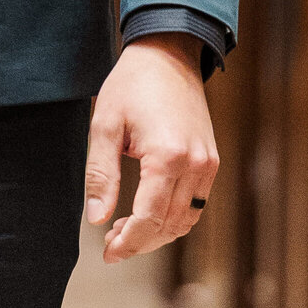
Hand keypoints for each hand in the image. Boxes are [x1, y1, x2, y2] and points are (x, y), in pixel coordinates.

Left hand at [85, 36, 218, 260]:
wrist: (167, 54)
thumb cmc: (131, 84)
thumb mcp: (105, 124)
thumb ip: (101, 174)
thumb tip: (96, 219)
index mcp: (167, 157)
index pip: (149, 219)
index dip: (128, 242)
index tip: (107, 253)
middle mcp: (195, 165)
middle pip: (169, 226)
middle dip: (139, 241)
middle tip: (111, 245)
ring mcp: (208, 165)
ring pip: (186, 221)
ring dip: (157, 233)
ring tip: (125, 231)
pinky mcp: (211, 161)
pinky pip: (196, 204)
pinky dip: (174, 218)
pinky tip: (148, 214)